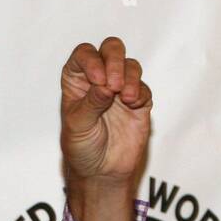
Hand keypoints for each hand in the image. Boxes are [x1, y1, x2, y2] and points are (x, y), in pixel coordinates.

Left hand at [60, 37, 151, 185]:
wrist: (101, 171)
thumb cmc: (82, 148)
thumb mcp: (78, 126)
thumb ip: (90, 104)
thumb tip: (105, 86)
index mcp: (77, 82)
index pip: (83, 55)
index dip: (91, 60)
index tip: (97, 78)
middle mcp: (99, 80)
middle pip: (110, 50)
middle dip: (115, 60)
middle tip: (113, 84)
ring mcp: (120, 89)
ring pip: (130, 65)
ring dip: (129, 77)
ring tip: (124, 98)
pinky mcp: (139, 102)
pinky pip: (144, 87)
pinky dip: (140, 92)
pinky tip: (132, 105)